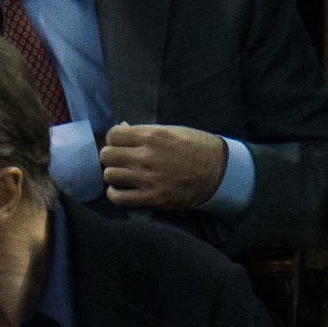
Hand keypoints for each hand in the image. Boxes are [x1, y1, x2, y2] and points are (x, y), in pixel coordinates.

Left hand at [100, 124, 227, 209]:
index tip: (120, 144)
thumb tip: (121, 128)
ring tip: (122, 175)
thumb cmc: (196, 147)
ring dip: (113, 175)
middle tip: (120, 160)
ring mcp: (149, 178)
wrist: (221, 171)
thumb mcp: (172, 131)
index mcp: (153, 136)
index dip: (114, 139)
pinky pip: (118, 198)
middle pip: (106, 155)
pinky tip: (121, 189)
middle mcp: (147, 156)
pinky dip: (114, 193)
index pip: (113, 135)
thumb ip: (144, 131)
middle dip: (111, 157)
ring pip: (109, 175)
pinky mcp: (152, 198)